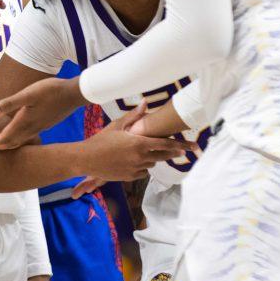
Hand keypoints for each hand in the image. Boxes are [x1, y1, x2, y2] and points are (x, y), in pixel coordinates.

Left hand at [0, 76, 85, 155]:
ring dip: (9, 144)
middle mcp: (31, 128)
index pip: (5, 137)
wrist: (74, 94)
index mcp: (25, 122)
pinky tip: (21, 135)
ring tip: (0, 147)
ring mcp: (39, 127)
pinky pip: (29, 137)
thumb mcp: (28, 94)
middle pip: (12, 142)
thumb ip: (9, 104)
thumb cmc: (50, 91)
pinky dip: (20, 140)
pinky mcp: (45, 123)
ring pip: (21, 141)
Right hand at [74, 104, 194, 183]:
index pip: (165, 144)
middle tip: (181, 151)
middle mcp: (140, 157)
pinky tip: (133, 160)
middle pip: (163, 156)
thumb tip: (146, 103)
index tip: (193, 146)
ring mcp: (135, 169)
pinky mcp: (130, 177)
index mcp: (139, 143)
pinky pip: (143, 172)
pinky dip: (142, 166)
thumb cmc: (101, 139)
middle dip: (172, 153)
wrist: (86, 159)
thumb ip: (134, 116)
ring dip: (152, 158)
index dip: (181, 145)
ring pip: (152, 164)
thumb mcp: (117, 125)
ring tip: (143, 151)